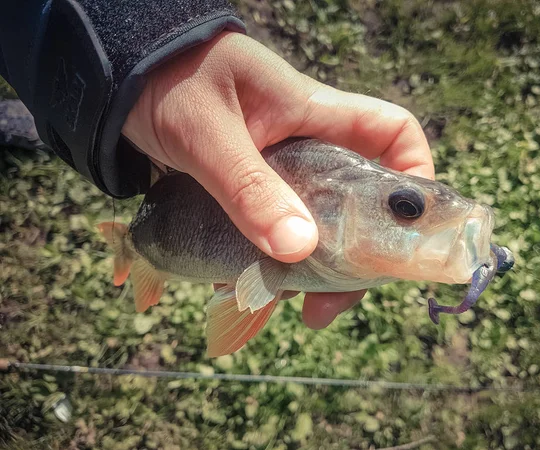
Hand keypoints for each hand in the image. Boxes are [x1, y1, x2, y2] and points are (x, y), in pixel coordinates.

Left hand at [123, 31, 433, 329]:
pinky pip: (276, 230)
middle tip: (329, 300)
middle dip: (355, 254)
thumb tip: (298, 249)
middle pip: (360, 200)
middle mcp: (308, 145)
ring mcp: (280, 171)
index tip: (403, 229)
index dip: (413, 175)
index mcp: (314, 114)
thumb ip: (249, 188)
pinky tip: (248, 285)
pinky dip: (268, 260)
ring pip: (318, 223)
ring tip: (284, 301)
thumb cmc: (170, 84)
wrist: (123, 83)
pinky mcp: (252, 190)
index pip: (393, 134)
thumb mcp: (208, 135)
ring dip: (308, 267)